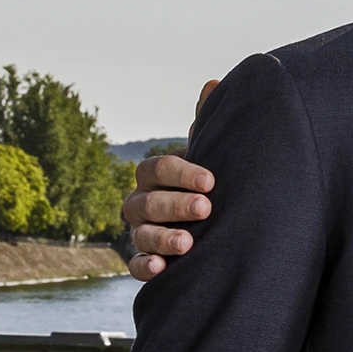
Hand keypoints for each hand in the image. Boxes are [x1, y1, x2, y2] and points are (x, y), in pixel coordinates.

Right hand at [123, 80, 220, 281]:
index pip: (158, 168)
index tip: (210, 181)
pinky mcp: (146, 260)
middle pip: (147, 202)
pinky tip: (161, 268)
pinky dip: (144, 266)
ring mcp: (141, 232)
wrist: (217, 222)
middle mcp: (141, 202)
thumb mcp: (211, 155)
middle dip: (175, 204)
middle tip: (206, 208)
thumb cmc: (211, 183)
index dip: (181, 173)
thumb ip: (207, 124)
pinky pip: (135, 265)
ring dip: (162, 237)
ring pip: (141, 233)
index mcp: (156, 175)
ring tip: (188, 242)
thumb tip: (212, 83)